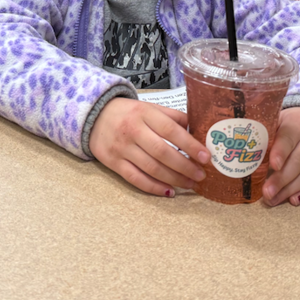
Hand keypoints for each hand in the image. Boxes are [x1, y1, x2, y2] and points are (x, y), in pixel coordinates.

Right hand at [90, 98, 209, 196]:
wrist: (94, 116)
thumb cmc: (128, 113)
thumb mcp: (149, 108)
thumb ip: (172, 117)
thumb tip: (198, 131)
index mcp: (144, 113)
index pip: (171, 130)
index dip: (190, 145)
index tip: (206, 157)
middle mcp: (132, 130)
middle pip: (162, 152)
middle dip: (185, 166)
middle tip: (201, 175)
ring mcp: (122, 148)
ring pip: (151, 168)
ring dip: (174, 179)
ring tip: (190, 184)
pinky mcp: (113, 163)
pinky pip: (136, 179)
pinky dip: (154, 187)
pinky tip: (169, 192)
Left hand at [262, 107, 299, 206]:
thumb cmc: (294, 124)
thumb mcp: (281, 120)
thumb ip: (267, 132)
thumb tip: (243, 150)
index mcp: (298, 124)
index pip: (289, 138)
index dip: (281, 152)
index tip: (273, 165)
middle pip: (298, 162)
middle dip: (281, 179)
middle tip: (266, 192)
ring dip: (289, 190)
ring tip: (272, 200)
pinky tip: (293, 200)